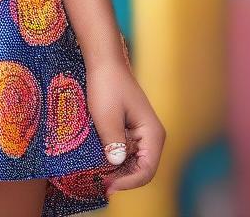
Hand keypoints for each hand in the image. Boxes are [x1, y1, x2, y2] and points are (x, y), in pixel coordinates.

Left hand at [85, 57, 165, 198]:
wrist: (104, 61)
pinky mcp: (130, 128)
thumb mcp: (106, 116)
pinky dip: (113, 156)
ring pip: (131, 161)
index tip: (107, 187)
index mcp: (153, 134)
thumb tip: (117, 166)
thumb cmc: (107, 85)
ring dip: (116, 168)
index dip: (128, 183)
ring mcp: (141, 133)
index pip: (146, 171)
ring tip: (96, 172)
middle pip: (140, 169)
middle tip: (99, 183)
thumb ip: (113, 143)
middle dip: (121, 178)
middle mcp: (151, 136)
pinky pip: (124, 149)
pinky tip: (98, 157)